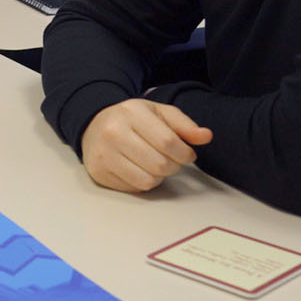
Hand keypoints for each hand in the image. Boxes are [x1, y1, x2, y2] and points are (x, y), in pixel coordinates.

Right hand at [80, 98, 211, 192]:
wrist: (94, 125)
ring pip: (148, 180)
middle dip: (173, 165)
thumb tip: (206, 136)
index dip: (185, 153)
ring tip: (154, 163)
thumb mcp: (158, 113)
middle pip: (160, 164)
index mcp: (131, 112)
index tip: (187, 154)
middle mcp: (113, 132)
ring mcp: (104, 154)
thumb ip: (184, 124)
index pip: (168, 142)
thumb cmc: (132, 120)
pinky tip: (140, 169)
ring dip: (159, 176)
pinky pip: (135, 188)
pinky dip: (144, 182)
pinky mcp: (99, 172)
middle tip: (170, 159)